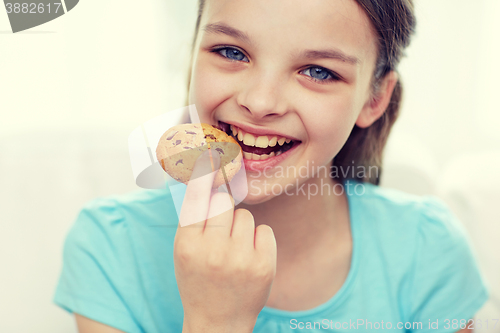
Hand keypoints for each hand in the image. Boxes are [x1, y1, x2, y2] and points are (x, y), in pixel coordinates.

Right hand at [174, 149, 276, 332]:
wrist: (218, 321)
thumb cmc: (198, 279)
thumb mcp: (184, 251)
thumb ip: (193, 218)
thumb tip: (206, 179)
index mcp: (187, 245)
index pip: (196, 198)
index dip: (204, 174)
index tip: (210, 153)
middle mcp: (213, 251)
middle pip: (224, 202)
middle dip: (223, 211)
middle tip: (220, 230)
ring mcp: (240, 259)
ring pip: (246, 216)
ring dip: (240, 228)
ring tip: (233, 251)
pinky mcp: (264, 265)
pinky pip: (264, 231)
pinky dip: (258, 241)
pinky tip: (248, 259)